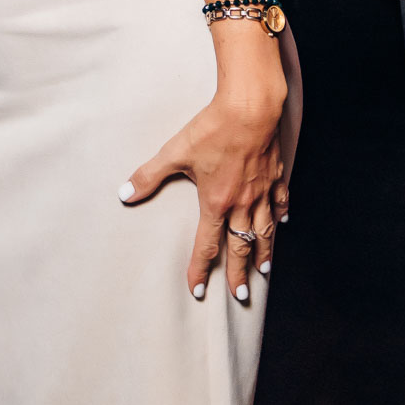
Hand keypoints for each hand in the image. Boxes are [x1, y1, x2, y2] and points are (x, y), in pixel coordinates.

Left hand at [119, 66, 286, 300]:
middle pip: (240, 246)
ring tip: (263, 270)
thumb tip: (124, 193)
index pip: (206, 244)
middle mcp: (242, 203)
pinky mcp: (276, 176)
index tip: (198, 291)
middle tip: (240, 296)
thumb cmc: (212, 129)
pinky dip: (279, 216)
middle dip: (238, 273)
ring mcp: (262, 191)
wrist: (250, 109)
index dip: (200, 269)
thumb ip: (149, 176)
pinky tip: (280, 224)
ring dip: (262, 252)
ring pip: (264, 231)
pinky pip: (280, 203)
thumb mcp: (174, 152)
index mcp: (216, 202)